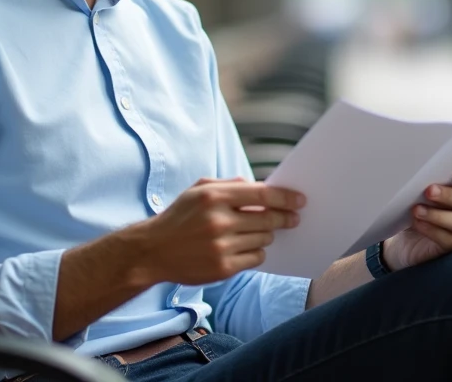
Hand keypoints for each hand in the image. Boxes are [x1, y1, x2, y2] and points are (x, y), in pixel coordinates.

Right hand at [134, 178, 303, 285]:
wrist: (152, 251)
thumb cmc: (178, 217)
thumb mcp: (197, 190)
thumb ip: (228, 184)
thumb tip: (258, 186)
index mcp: (214, 196)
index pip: (262, 194)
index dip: (285, 197)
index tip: (300, 200)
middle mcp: (219, 220)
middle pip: (268, 218)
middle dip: (285, 218)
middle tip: (294, 219)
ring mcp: (221, 246)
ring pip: (264, 239)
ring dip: (267, 235)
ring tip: (261, 232)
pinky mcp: (222, 268)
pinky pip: (255, 258)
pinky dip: (256, 252)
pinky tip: (247, 247)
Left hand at [381, 168, 451, 271]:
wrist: (409, 235)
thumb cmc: (422, 204)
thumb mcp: (428, 189)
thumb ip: (435, 179)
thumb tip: (427, 172)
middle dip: (449, 195)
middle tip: (429, 191)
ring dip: (437, 214)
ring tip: (417, 209)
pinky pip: (451, 240)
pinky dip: (432, 230)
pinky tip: (418, 223)